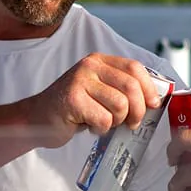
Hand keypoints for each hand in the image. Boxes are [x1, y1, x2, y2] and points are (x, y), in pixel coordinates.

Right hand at [22, 54, 168, 145]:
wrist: (36, 119)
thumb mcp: (99, 91)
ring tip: (102, 122)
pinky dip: (101, 129)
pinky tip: (88, 126)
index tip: (153, 105)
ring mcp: (79, 81)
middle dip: (137, 111)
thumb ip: (121, 89)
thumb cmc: (73, 109)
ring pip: (120, 105)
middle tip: (131, 123)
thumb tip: (154, 100)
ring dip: (116, 121)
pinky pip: (103, 119)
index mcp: (99, 61)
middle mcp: (90, 66)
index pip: (134, 68)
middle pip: (131, 88)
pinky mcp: (72, 100)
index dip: (148, 88)